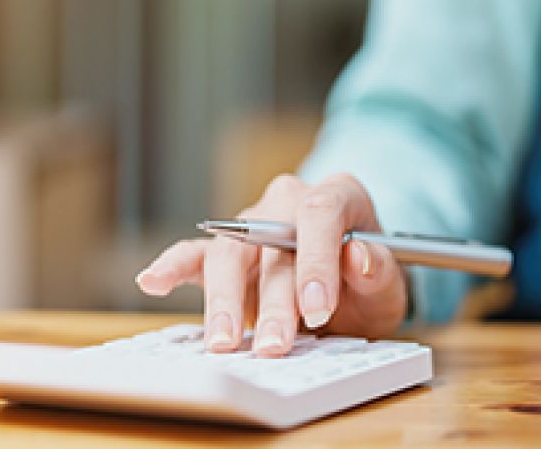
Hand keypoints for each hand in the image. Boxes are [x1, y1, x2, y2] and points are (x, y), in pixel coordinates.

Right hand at [135, 173, 407, 356]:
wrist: (346, 277)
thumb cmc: (367, 280)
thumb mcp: (388, 282)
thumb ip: (379, 270)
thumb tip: (357, 257)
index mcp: (337, 196)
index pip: (321, 212)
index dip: (317, 259)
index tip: (319, 309)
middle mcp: (289, 202)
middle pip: (270, 239)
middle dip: (274, 297)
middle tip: (276, 345)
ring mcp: (252, 224)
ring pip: (229, 252)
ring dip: (226, 299)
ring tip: (224, 342)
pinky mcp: (226, 252)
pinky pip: (194, 253)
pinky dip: (173, 266)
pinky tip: (152, 280)